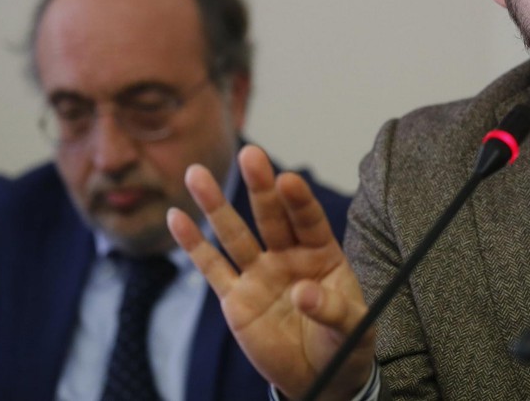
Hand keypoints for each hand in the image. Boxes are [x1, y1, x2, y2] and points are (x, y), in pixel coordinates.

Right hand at [168, 144, 373, 399]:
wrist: (321, 375)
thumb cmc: (345, 343)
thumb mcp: (352, 327)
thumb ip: (331, 308)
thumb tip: (303, 294)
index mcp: (322, 253)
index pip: (309, 220)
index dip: (299, 201)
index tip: (288, 180)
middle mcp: (288, 255)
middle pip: (271, 216)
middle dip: (260, 187)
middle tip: (251, 154)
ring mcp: (259, 273)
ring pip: (235, 234)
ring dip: (216, 205)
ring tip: (197, 173)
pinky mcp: (235, 298)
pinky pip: (212, 268)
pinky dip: (193, 244)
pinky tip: (177, 217)